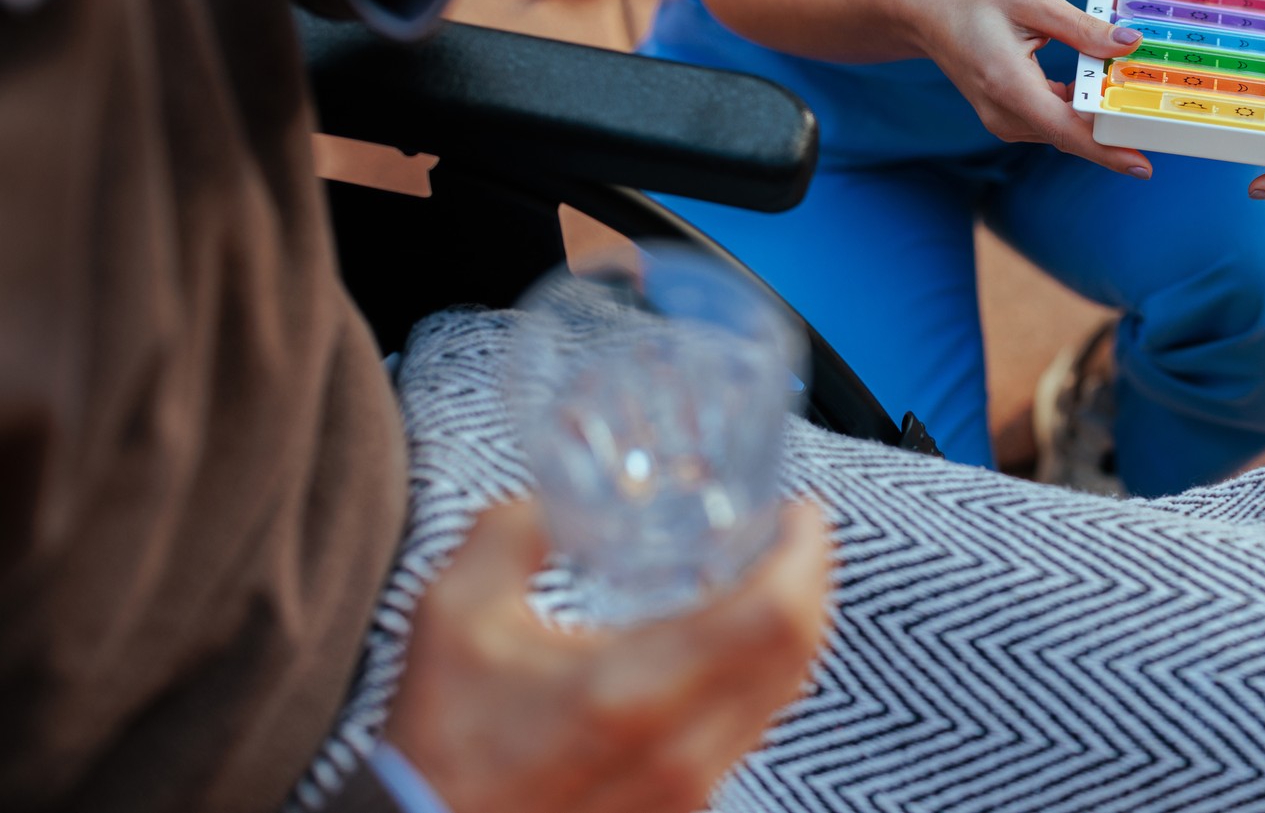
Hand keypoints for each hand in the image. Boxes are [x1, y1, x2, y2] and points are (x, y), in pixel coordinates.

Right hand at [384, 500, 832, 812]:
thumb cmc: (439, 745)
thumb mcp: (454, 616)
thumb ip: (509, 534)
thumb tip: (554, 497)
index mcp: (636, 691)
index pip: (775, 616)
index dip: (806, 554)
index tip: (800, 512)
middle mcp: (681, 749)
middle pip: (799, 655)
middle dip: (811, 582)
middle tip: (793, 535)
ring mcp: (690, 791)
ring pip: (782, 697)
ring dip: (791, 630)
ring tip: (767, 578)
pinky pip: (751, 731)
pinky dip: (760, 677)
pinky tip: (731, 645)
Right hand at [893, 0, 1151, 177]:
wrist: (925, 14)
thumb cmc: (974, 0)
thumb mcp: (1032, 0)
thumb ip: (1082, 26)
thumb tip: (1129, 43)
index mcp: (1008, 84)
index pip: (1065, 128)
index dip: (1105, 150)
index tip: (1142, 166)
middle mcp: (1004, 113)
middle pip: (1070, 134)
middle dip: (1115, 130)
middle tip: (1160, 118)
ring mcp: (1003, 120)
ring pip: (1064, 129)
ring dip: (1098, 117)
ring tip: (1135, 97)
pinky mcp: (1008, 117)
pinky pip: (1053, 121)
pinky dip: (1079, 109)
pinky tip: (1101, 90)